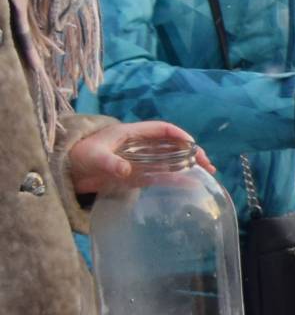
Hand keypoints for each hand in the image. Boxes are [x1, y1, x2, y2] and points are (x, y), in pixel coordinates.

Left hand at [64, 120, 201, 194]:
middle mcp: (140, 145)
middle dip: (192, 152)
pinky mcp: (137, 175)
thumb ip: (110, 162)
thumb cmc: (80, 155)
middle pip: (172, 145)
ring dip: (189, 165)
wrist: (67, 171)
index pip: (162, 129)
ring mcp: (140, 161)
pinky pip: (161, 175)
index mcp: (132, 133)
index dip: (179, 135)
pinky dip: (177, 178)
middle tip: (207, 163)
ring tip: (207, 173)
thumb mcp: (94, 157)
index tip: (192, 145)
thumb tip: (125, 170)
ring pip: (171, 160)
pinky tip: (190, 184)